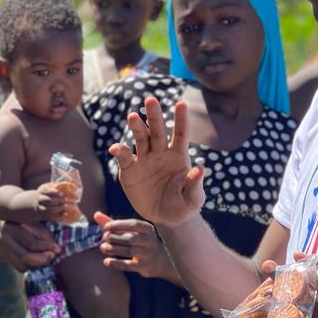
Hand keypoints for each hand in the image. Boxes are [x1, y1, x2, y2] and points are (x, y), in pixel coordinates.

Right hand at [0, 221, 59, 271]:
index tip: (58, 249)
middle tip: (52, 256)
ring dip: (37, 264)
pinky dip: (31, 266)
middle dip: (41, 258)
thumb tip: (57, 250)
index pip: (31, 243)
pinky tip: (37, 259)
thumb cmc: (31, 223)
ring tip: (46, 257)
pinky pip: (20, 267)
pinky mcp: (2, 256)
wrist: (15, 221)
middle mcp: (0, 239)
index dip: (46, 247)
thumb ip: (46, 237)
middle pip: (24, 256)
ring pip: (22, 264)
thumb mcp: (39, 225)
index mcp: (9, 227)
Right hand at [35, 182, 67, 220]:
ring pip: (49, 210)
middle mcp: (40, 199)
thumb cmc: (48, 193)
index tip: (62, 194)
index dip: (54, 192)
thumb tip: (70, 184)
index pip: (46, 191)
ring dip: (59, 208)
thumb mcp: (51, 187)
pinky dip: (59, 216)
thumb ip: (58, 185)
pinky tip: (65, 213)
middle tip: (65, 200)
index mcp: (42, 190)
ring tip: (65, 206)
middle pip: (48, 201)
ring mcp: (41, 208)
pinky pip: (51, 217)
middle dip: (58, 201)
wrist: (38, 202)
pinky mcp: (44, 215)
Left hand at [95, 211, 180, 280]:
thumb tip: (96, 214)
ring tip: (102, 248)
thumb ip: (114, 224)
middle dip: (114, 238)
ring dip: (114, 249)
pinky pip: (129, 265)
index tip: (105, 227)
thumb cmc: (141, 242)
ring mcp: (149, 254)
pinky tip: (106, 262)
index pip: (133, 224)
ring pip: (129, 251)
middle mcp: (151, 241)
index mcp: (148, 229)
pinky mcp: (146, 267)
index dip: (118, 225)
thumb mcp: (132, 232)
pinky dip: (117, 264)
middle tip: (103, 238)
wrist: (161, 262)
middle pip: (130, 238)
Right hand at [109, 97, 204, 227]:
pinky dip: (120, 151)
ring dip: (136, 127)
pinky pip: (124, 158)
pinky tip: (116, 148)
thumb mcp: (194, 198)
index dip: (181, 119)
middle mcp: (161, 153)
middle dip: (154, 115)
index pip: (181, 134)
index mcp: (178, 156)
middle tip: (151, 99)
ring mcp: (144, 160)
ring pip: (140, 139)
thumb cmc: (184, 205)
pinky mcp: (130, 171)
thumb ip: (195, 184)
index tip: (181, 103)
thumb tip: (200, 168)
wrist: (166, 219)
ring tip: (133, 116)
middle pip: (157, 130)